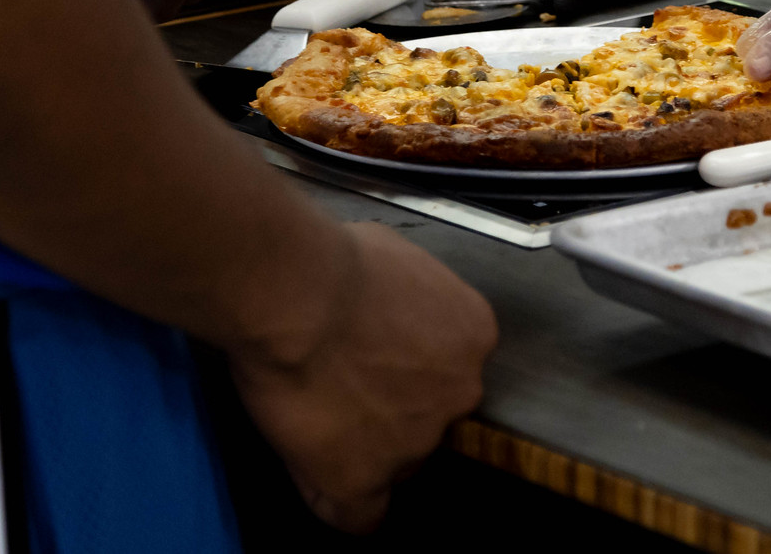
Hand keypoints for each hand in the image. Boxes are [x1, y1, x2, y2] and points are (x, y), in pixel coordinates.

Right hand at [230, 222, 496, 532]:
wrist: (298, 295)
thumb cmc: (335, 260)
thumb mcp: (394, 257)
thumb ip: (406, 297)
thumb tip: (382, 303)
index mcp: (472, 334)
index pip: (451, 369)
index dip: (408, 366)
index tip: (374, 355)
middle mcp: (458, 393)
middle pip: (429, 419)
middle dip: (391, 407)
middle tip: (340, 380)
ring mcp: (415, 442)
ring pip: (393, 462)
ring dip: (359, 445)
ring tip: (310, 412)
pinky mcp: (363, 479)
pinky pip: (357, 513)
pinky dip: (335, 498)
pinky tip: (317, 475)